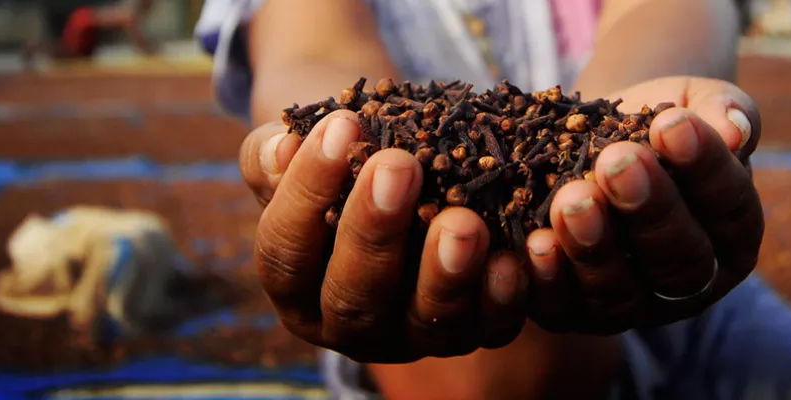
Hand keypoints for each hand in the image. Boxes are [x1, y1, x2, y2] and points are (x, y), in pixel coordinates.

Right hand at [238, 111, 529, 362]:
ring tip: (462, 221)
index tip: (340, 126)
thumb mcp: (298, 149)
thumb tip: (282, 148)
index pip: (287, 251)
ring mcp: (412, 335)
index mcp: (295, 286)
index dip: (307, 191)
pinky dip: (503, 296)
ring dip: (445, 272)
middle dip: (375, 231)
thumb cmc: (341, 158)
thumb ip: (275, 153)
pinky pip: (490, 325)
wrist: (397, 170)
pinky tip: (514, 257)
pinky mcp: (471, 332)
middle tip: (398, 167)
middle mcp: (347, 324)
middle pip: (353, 295)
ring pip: (425, 320)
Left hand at [524, 76, 763, 334]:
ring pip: (622, 292)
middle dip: (647, 209)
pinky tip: (535, 243)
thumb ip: (724, 110)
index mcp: (733, 235)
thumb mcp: (695, 101)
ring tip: (572, 199)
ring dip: (595, 247)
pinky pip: (563, 307)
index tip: (671, 123)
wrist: (596, 139)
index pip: (729, 206)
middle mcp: (692, 282)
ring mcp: (636, 305)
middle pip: (680, 260)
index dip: (704, 167)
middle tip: (617, 162)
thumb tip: (735, 130)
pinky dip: (548, 279)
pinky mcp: (578, 313)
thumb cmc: (657, 122)